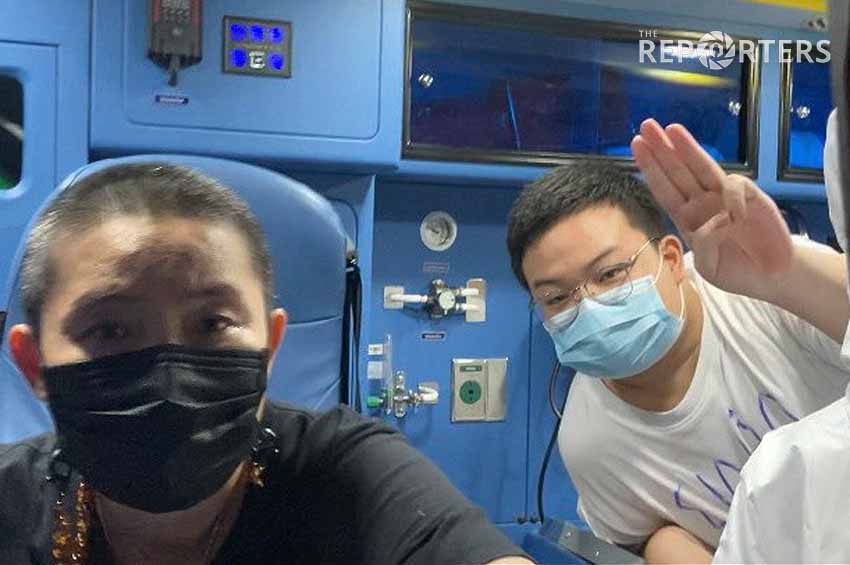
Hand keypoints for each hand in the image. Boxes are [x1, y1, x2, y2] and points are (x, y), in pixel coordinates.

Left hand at [631, 119, 792, 296]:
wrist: (773, 276)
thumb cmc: (738, 271)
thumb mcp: (712, 268)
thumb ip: (705, 247)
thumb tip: (711, 224)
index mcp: (688, 218)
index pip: (665, 189)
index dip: (651, 168)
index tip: (638, 147)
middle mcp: (704, 203)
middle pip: (678, 171)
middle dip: (663, 148)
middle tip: (647, 126)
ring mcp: (726, 198)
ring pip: (703, 167)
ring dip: (687, 148)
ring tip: (672, 129)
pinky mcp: (752, 198)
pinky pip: (736, 186)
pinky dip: (731, 194)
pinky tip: (733, 212)